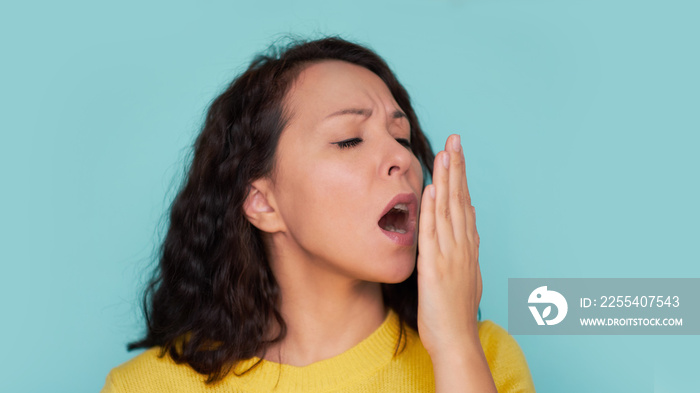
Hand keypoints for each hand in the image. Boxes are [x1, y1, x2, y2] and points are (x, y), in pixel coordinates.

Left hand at [416, 134, 481, 356]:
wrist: (456, 340)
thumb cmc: (456, 311)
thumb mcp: (466, 273)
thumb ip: (468, 244)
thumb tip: (470, 217)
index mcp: (467, 246)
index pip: (464, 203)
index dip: (461, 177)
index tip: (457, 153)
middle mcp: (462, 246)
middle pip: (460, 199)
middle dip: (457, 167)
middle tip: (455, 138)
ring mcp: (450, 255)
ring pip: (449, 209)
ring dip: (448, 179)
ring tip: (447, 152)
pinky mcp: (435, 266)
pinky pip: (434, 232)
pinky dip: (434, 208)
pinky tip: (433, 188)